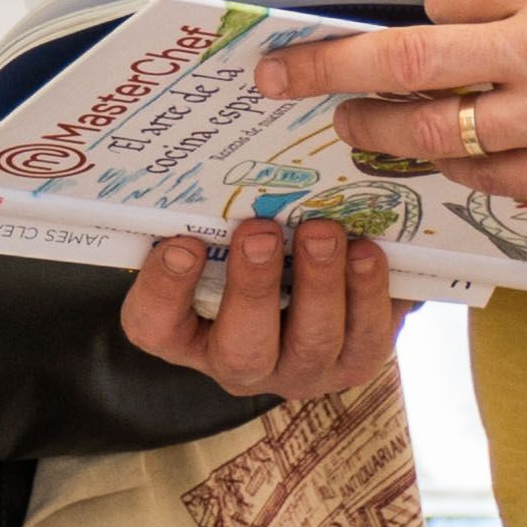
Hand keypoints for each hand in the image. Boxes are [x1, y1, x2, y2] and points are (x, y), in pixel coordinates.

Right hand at [118, 217, 408, 396]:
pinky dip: (371, 293)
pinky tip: (368, 251)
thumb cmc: (248, 258)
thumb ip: (209, 220)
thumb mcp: (217, 245)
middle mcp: (241, 365)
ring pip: (312, 344)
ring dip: (320, 285)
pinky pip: (369, 338)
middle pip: (241, 349)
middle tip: (261, 232)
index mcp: (187, 336)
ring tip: (324, 232)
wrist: (317, 304)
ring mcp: (302, 371)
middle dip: (253, 287)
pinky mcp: (356, 363)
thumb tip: (218, 155)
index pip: (156, 326)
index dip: (165, 290)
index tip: (180, 243)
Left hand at [257, 0, 526, 206]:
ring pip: (432, 133)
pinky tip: (427, 152)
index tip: (413, 16)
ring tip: (343, 122)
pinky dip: (447, 164)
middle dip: (326, 69)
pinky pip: (483, 176)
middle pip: (405, 66)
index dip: (423, 6)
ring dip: (373, 130)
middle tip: (277, 74)